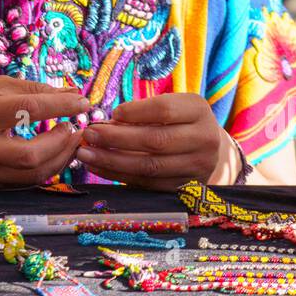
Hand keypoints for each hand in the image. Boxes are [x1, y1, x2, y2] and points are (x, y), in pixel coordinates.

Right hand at [0, 75, 88, 185]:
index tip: (82, 101)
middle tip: (75, 127)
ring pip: (30, 174)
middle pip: (30, 155)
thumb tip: (74, 91)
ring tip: (70, 139)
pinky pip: (24, 181)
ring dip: (60, 158)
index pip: (28, 109)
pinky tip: (57, 153)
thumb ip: (34, 90)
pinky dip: (47, 167)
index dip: (61, 105)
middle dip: (62, 143)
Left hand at [74, 93, 234, 189]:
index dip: (134, 112)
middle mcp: (204, 139)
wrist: (208, 150)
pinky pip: (148, 183)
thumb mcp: (170, 107)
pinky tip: (99, 168)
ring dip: (112, 161)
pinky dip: (120, 176)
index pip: (164, 110)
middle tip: (90, 134)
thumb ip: (142, 113)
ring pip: (149, 166)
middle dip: (116, 138)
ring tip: (87, 154)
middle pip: (155, 140)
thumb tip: (105, 124)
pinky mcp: (185, 188)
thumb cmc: (179, 121)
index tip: (111, 113)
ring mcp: (198, 167)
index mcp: (199, 110)